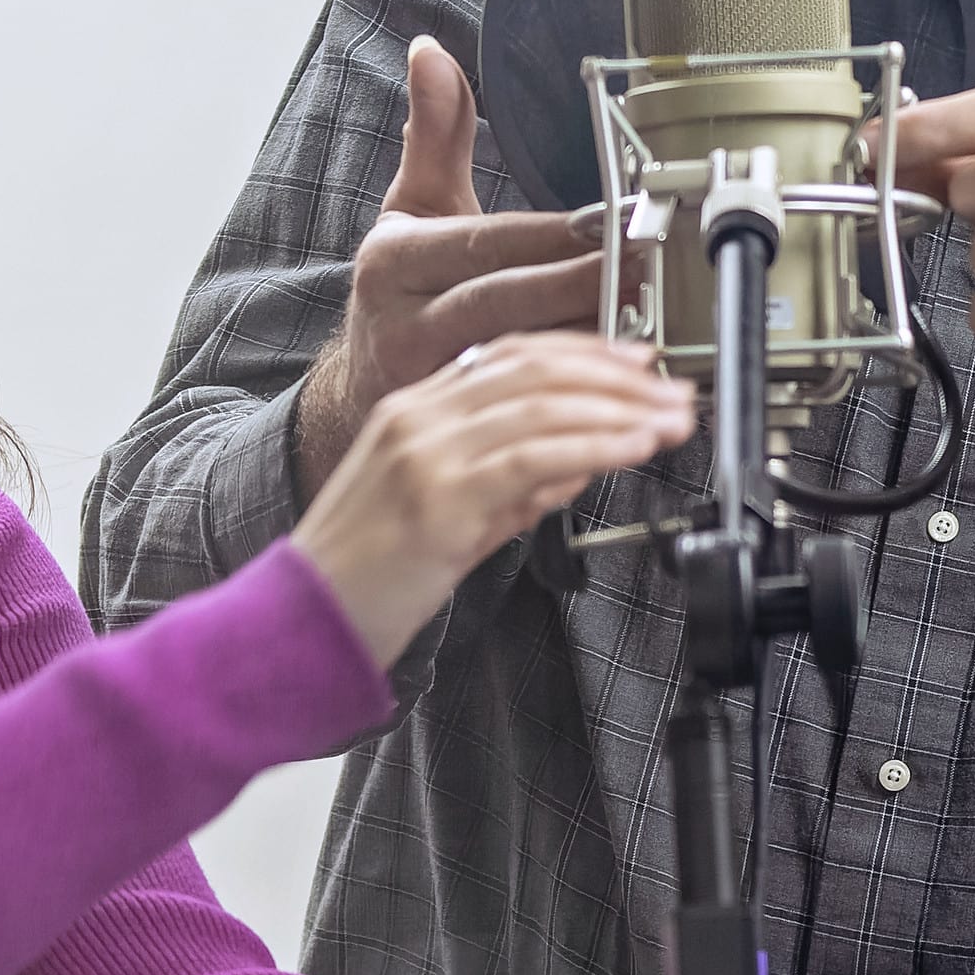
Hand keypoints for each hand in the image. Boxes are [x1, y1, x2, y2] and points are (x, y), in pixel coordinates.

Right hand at [286, 330, 690, 661]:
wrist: (300, 623)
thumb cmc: (367, 577)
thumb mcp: (448, 513)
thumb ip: (511, 484)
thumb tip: (579, 463)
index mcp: (413, 408)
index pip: (511, 354)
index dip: (584, 351)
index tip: (640, 362)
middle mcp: (416, 416)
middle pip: (535, 369)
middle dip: (617, 377)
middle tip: (674, 391)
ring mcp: (424, 452)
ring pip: (541, 404)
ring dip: (621, 409)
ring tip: (669, 420)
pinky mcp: (438, 495)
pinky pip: (533, 455)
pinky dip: (594, 446)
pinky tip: (632, 447)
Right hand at [293, 39, 626, 499]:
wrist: (359, 389)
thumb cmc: (402, 292)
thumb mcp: (409, 210)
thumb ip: (433, 134)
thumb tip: (430, 53)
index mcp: (395, 260)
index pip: (487, 241)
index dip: (553, 236)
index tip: (611, 225)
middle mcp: (403, 319)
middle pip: (505, 300)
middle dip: (582, 286)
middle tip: (647, 275)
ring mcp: (427, 378)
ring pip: (518, 358)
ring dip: (589, 349)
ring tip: (651, 336)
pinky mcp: (458, 425)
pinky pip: (524, 410)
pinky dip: (577, 400)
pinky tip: (624, 389)